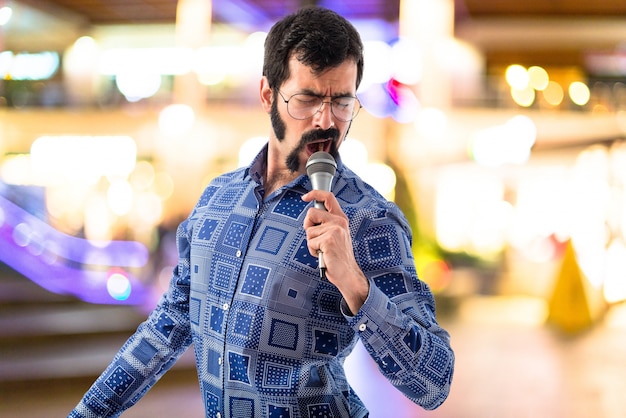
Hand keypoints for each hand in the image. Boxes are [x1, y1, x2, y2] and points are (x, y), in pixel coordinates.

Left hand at [302, 190, 368, 313]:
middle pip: (311, 213)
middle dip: (308, 226)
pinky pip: (310, 242)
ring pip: (309, 231)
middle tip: (316, 238)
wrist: (347, 273)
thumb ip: (326, 224)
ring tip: (323, 250)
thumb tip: (310, 218)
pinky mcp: (328, 240)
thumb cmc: (338, 256)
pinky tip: (323, 255)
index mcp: (341, 219)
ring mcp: (334, 230)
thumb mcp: (335, 235)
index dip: (315, 194)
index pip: (328, 197)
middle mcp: (339, 222)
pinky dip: (313, 251)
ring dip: (312, 243)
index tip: (305, 197)